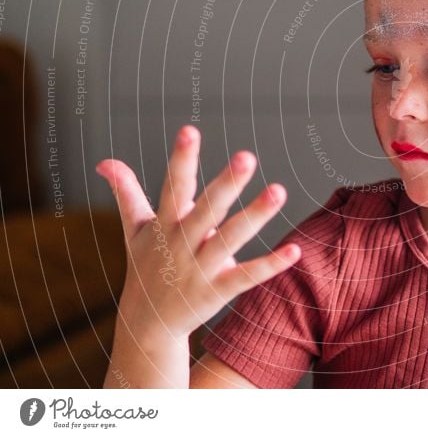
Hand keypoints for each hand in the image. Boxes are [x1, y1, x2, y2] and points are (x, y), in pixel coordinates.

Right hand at [96, 125, 299, 339]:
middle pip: (207, 209)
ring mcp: (200, 269)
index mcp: (165, 224)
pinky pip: (247, 276)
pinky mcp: (218, 291)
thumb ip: (126, 193)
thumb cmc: (146, 268)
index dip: (181, 159)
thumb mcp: (134, 231)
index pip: (174, 186)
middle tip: (247, 156)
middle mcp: (182, 243)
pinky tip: (295, 250)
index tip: (189, 131)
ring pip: (230, 239)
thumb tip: (105, 162)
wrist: (146, 325)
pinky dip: (270, 265)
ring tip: (279, 190)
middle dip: (225, 184)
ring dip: (255, 215)